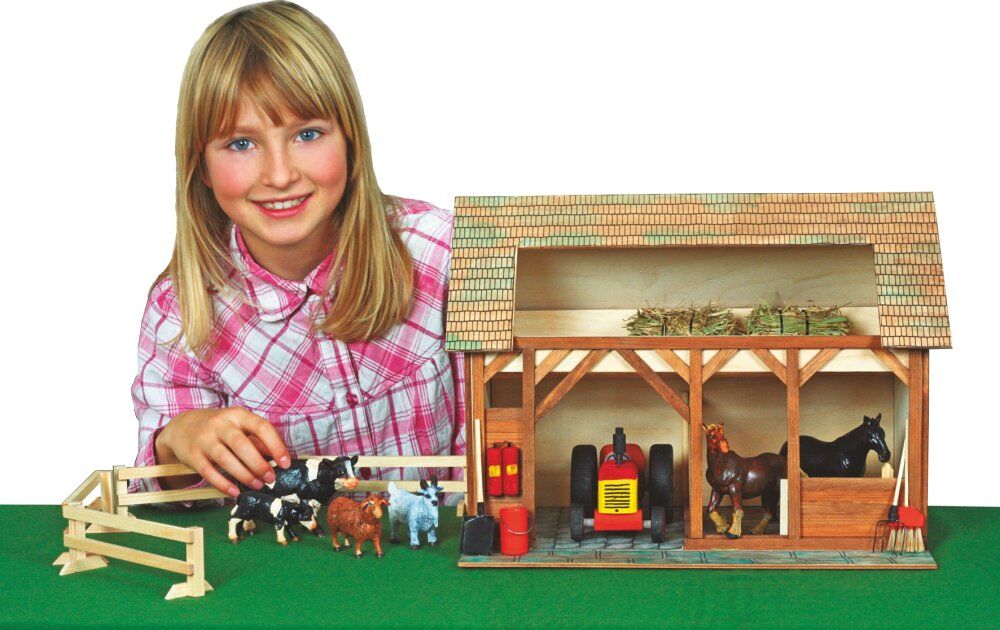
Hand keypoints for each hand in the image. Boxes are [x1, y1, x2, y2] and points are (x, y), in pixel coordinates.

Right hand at [154, 407, 290, 496]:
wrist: (182, 427)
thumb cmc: (219, 428)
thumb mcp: (238, 426)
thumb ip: (256, 440)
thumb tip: (276, 458)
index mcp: (237, 415)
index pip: (261, 427)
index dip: (276, 446)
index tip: (285, 463)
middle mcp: (220, 424)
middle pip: (242, 445)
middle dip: (259, 464)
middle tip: (270, 478)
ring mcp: (205, 439)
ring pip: (226, 459)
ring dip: (244, 475)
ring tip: (257, 485)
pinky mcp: (192, 455)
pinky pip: (209, 472)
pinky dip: (223, 484)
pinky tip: (235, 492)